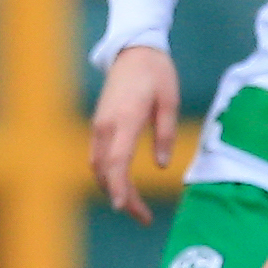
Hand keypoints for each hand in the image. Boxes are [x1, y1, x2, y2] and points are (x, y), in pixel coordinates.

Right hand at [89, 47, 179, 224]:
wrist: (133, 50)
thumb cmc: (156, 73)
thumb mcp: (170, 102)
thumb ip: (166, 134)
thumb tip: (162, 166)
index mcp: (125, 119)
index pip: (116, 161)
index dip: (119, 187)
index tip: (125, 208)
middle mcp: (106, 126)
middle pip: (105, 171)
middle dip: (122, 198)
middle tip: (144, 218)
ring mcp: (99, 126)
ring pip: (98, 167)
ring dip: (113, 189)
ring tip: (136, 207)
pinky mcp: (99, 125)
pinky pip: (98, 157)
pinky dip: (108, 176)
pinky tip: (124, 186)